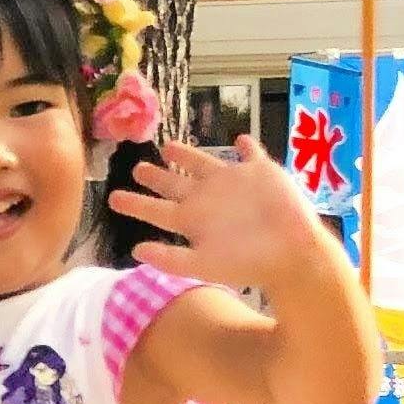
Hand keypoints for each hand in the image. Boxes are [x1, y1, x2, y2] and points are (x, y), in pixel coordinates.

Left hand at [105, 134, 333, 293]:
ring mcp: (233, 183)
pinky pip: (252, 154)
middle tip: (137, 167)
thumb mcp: (203, 264)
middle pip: (174, 183)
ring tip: (169, 147)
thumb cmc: (248, 262)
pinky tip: (241, 140)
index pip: (155, 209)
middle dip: (155, 175)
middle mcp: (207, 198)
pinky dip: (247, 147)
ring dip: (187, 155)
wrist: (291, 254)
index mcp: (191, 219)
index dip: (134, 203)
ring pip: (203, 163)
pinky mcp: (260, 172)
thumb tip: (135, 250)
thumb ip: (169, 258)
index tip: (112, 198)